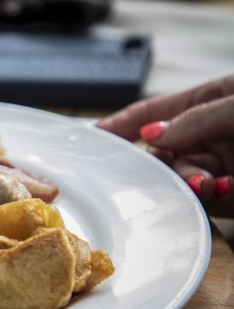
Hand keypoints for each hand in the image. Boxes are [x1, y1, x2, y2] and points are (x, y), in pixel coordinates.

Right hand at [97, 76, 233, 216]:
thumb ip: (196, 119)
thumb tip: (152, 134)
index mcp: (205, 105)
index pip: (151, 115)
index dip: (119, 125)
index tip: (90, 136)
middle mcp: (207, 137)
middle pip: (160, 156)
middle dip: (157, 166)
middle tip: (158, 171)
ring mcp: (221, 166)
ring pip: (182, 182)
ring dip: (189, 184)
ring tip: (207, 183)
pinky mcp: (233, 194)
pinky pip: (211, 203)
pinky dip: (214, 198)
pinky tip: (227, 186)